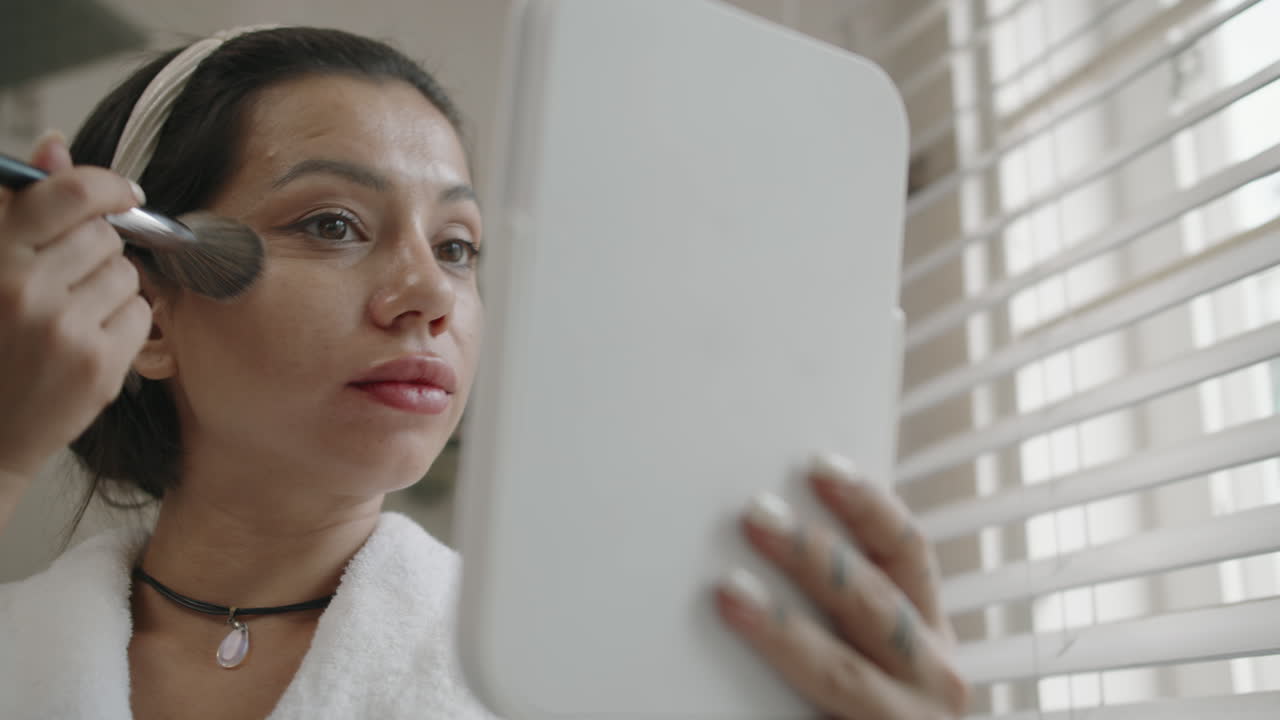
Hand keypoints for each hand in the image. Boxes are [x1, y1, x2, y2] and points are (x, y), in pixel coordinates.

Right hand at [0, 131, 149, 485]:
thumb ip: (21, 206)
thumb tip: (55, 144)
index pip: (69, 194)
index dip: (106, 186)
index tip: (123, 193)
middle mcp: (22, 289)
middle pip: (105, 235)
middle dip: (96, 251)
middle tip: (65, 282)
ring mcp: (61, 329)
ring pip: (127, 273)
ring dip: (108, 288)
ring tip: (68, 316)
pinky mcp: (96, 364)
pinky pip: (138, 312)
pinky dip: (121, 323)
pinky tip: (85, 342)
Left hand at [716, 453, 967, 718]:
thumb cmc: (872, 710)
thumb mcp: (875, 656)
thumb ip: (843, 609)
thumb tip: (766, 532)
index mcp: (926, 635)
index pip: (905, 553)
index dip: (866, 505)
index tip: (818, 467)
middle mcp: (932, 677)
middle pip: (873, 602)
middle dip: (814, 557)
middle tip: (755, 516)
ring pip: (842, 670)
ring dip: (784, 629)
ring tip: (729, 593)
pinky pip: (820, 713)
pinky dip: (778, 681)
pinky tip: (716, 693)